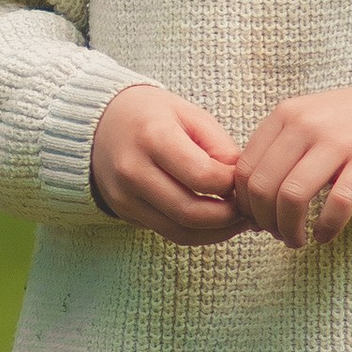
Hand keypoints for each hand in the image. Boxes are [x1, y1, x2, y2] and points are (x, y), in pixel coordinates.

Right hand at [89, 82, 245, 242]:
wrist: (101, 125)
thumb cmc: (153, 116)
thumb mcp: (191, 116)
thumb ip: (220, 147)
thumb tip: (242, 184)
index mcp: (153, 137)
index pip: (203, 177)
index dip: (233, 184)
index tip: (244, 179)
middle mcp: (133, 170)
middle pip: (191, 212)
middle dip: (230, 216)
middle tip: (249, 209)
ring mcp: (125, 196)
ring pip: (181, 232)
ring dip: (218, 232)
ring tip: (239, 220)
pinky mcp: (124, 212)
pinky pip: (169, 234)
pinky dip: (199, 234)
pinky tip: (216, 224)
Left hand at [231, 82, 351, 249]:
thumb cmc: (344, 125)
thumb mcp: (302, 122)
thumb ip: (274, 152)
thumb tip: (246, 205)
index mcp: (284, 115)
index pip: (245, 169)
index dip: (245, 204)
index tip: (256, 220)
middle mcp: (307, 125)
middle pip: (264, 187)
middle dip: (264, 221)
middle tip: (276, 234)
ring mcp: (339, 141)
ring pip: (293, 197)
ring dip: (289, 229)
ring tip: (296, 240)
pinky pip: (338, 204)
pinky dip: (326, 228)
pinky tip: (324, 236)